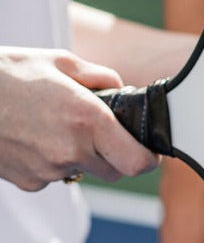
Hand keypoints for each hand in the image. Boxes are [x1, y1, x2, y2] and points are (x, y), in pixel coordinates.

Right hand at [0, 47, 157, 190]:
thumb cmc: (3, 73)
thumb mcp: (58, 61)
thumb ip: (100, 77)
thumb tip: (121, 90)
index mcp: (87, 120)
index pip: (139, 162)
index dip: (149, 158)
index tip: (148, 149)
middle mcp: (71, 150)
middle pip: (117, 171)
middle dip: (115, 154)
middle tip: (100, 132)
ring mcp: (48, 170)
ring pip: (84, 173)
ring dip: (82, 156)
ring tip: (56, 127)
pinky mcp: (28, 181)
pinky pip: (54, 176)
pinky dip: (52, 161)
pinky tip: (33, 137)